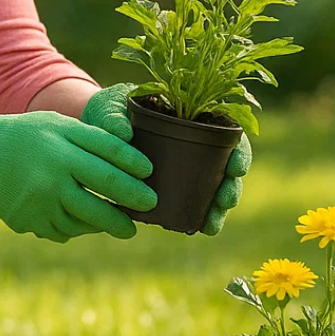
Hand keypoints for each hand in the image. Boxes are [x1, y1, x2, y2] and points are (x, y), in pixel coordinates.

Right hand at [0, 109, 156, 242]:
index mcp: (62, 144)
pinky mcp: (30, 221)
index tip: (149, 173)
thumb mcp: (55, 125)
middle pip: (107, 193)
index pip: (111, 157)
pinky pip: (64, 231)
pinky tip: (83, 223)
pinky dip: (78, 228)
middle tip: (150, 206)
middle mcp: (54, 173)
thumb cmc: (24, 136)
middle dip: (134, 202)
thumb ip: (92, 139)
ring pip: (89, 219)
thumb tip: (133, 161)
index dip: (135, 167)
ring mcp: (42, 200)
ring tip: (123, 225)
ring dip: (110, 223)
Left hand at [81, 84, 252, 236]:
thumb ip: (114, 117)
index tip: (236, 168)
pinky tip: (199, 229)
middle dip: (231, 185)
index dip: (239, 150)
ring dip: (218, 208)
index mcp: (191, 115)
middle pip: (227, 165)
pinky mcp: (172, 186)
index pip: (228, 131)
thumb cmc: (109, 110)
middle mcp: (196, 142)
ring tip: (211, 225)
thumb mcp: (110, 106)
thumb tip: (124, 135)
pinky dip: (200, 217)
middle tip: (225, 200)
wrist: (95, 130)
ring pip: (215, 188)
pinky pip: (193, 203)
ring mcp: (187, 166)